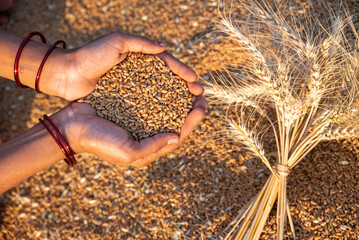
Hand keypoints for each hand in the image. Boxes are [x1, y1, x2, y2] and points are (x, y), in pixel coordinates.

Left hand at [58, 32, 202, 100]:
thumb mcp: (116, 42)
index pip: (167, 65)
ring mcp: (134, 89)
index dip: (182, 72)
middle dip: (185, 88)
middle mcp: (140, 74)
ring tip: (190, 108)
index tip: (195, 82)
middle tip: (199, 97)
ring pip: (160, 95)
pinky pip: (146, 106)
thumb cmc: (90, 56)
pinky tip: (170, 117)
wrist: (67, 74)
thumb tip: (164, 48)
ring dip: (176, 101)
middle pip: (168, 81)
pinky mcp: (125, 102)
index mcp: (140, 59)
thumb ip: (140, 43)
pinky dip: (159, 111)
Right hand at [60, 99, 206, 166]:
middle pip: (175, 121)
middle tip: (202, 96)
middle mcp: (146, 133)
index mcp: (149, 147)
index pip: (177, 136)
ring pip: (166, 108)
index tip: (202, 108)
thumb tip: (176, 137)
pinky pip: (151, 97)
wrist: (73, 126)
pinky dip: (162, 90)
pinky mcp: (130, 104)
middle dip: (190, 109)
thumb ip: (154, 147)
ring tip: (191, 86)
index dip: (192, 122)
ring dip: (180, 97)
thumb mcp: (129, 152)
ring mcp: (139, 118)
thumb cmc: (99, 142)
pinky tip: (170, 81)